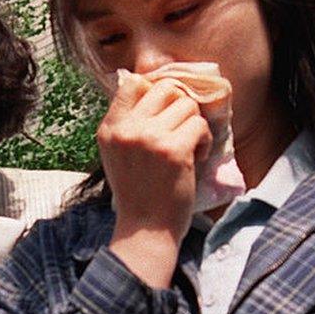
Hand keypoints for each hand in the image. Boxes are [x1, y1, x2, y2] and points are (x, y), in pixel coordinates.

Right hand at [99, 75, 210, 286]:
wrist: (146, 230)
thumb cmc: (137, 193)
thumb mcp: (118, 154)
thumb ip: (129, 124)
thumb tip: (152, 86)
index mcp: (109, 128)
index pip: (133, 83)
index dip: (157, 93)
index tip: (165, 115)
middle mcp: (126, 129)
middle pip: (165, 89)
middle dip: (180, 108)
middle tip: (181, 132)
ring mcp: (149, 138)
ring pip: (187, 105)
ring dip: (194, 126)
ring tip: (190, 149)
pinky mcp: (173, 150)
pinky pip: (200, 125)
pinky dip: (205, 141)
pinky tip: (197, 158)